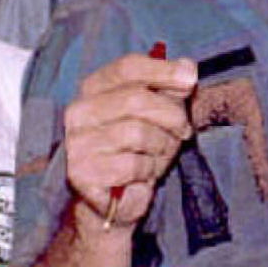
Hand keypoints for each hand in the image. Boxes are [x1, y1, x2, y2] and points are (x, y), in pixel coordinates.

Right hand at [62, 51, 198, 230]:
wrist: (117, 199)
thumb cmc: (138, 150)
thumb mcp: (159, 115)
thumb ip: (170, 89)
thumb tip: (187, 67)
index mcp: (94, 89)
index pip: (127, 68)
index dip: (162, 70)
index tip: (190, 79)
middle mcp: (79, 111)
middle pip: (136, 99)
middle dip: (171, 116)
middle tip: (184, 131)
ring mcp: (77, 142)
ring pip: (138, 132)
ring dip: (162, 146)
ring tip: (161, 154)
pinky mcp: (81, 172)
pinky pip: (132, 164)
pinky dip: (149, 169)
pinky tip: (144, 174)